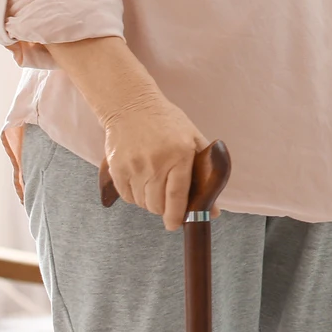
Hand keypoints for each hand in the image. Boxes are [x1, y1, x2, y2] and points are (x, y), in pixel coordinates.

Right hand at [99, 92, 207, 231]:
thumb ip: (205, 172)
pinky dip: (135, 196)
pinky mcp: (117, 168)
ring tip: (155, 184)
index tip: (175, 225)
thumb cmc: (167, 122)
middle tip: (168, 202)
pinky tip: (141, 181)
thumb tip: (214, 209)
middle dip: (164, 209)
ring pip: (142, 203)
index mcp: (179, 154)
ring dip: (150, 201)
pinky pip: (127, 197)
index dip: (176, 216)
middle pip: (157, 205)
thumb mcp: (193, 138)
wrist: (130, 105)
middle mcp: (155, 162)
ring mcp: (134, 166)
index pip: (177, 196)